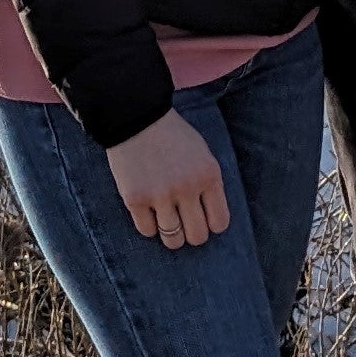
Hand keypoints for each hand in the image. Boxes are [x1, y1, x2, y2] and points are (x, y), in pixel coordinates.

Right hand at [107, 109, 230, 246]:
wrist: (136, 117)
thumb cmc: (172, 135)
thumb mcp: (202, 153)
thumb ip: (208, 183)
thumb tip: (212, 220)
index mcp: (208, 175)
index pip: (220, 222)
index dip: (211, 224)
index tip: (202, 218)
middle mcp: (187, 188)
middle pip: (197, 236)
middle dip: (192, 234)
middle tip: (184, 224)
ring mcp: (160, 195)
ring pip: (173, 239)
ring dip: (171, 235)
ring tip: (167, 222)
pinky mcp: (135, 199)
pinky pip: (147, 231)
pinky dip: (149, 226)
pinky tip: (148, 212)